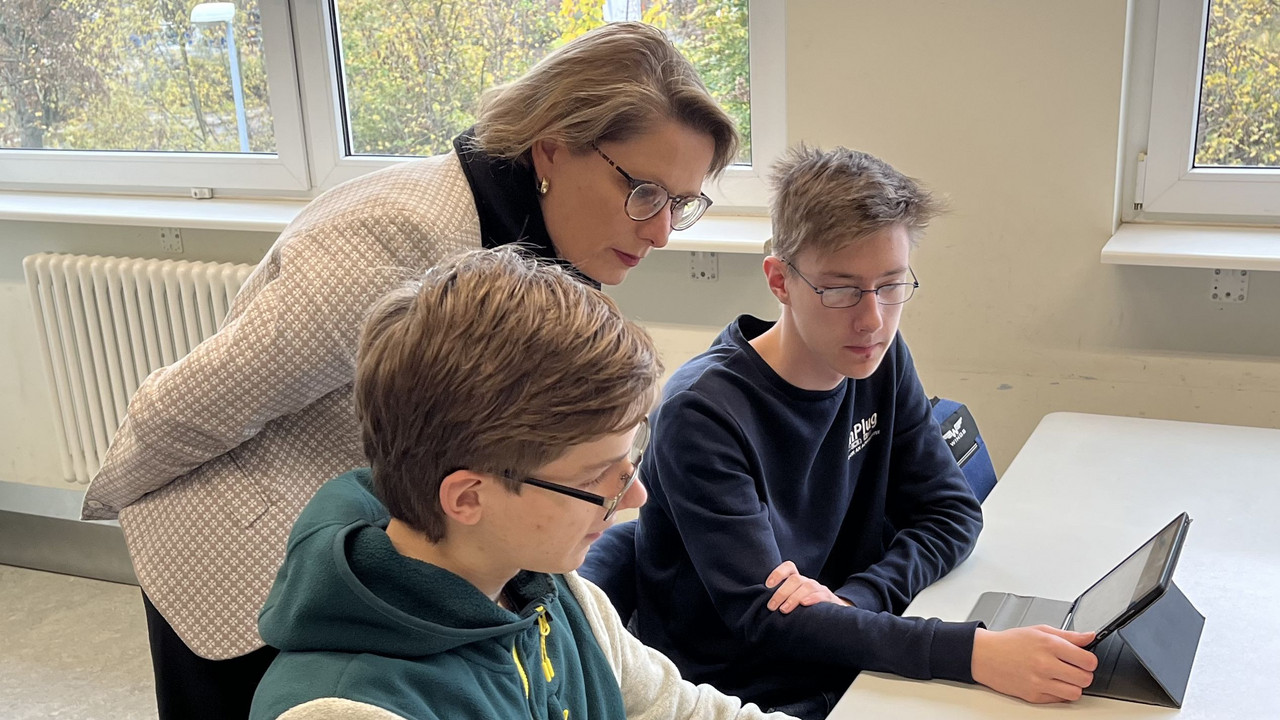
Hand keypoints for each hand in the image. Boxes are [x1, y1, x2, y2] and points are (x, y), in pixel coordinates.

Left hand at [764, 560, 851, 613]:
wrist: (831, 614)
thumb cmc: (804, 608)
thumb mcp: (793, 601)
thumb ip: (780, 600)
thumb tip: (759, 605)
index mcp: (798, 580)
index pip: (789, 567)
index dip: (777, 573)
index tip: (767, 585)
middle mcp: (807, 581)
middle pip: (795, 579)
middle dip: (781, 592)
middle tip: (771, 606)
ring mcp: (819, 588)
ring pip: (807, 586)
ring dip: (793, 598)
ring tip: (783, 610)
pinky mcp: (829, 598)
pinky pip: (821, 595)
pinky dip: (812, 599)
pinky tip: (804, 604)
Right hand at [971, 625, 1098, 702]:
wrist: (985, 656)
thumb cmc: (1010, 642)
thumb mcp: (1040, 631)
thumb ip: (1069, 635)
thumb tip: (1090, 637)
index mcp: (1049, 645)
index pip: (1087, 660)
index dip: (1089, 660)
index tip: (1085, 659)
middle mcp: (1045, 664)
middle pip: (1085, 678)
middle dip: (1084, 674)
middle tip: (1075, 669)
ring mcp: (1039, 682)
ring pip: (1075, 693)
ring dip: (1073, 686)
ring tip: (1064, 678)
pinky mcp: (1033, 696)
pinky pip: (1060, 700)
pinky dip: (1059, 693)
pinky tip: (1051, 682)